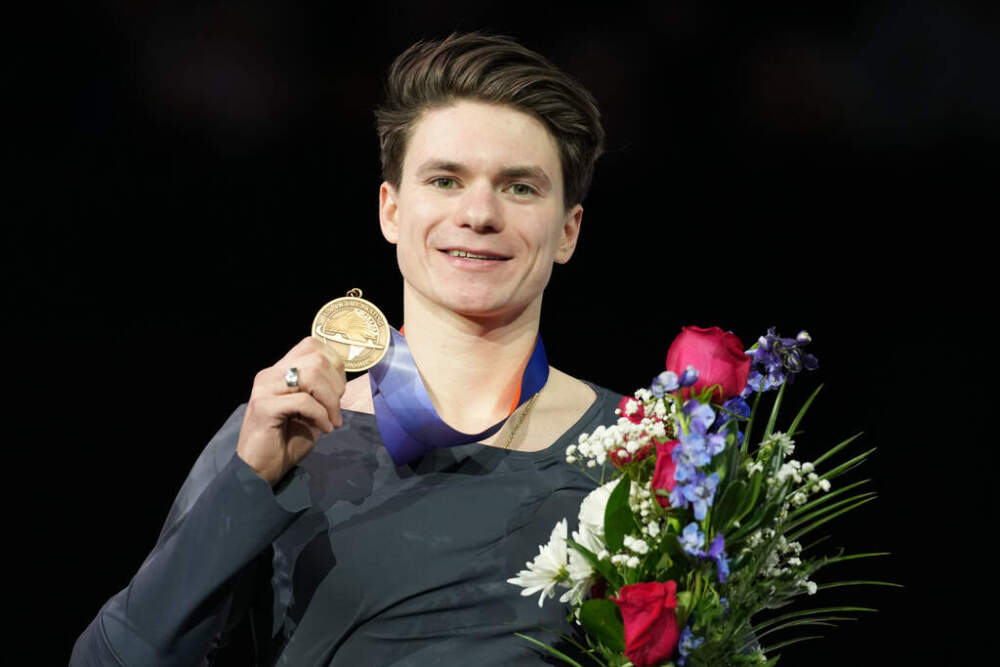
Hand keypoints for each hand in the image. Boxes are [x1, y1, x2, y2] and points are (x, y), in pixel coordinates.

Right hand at [236, 336, 345, 484]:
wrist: (260, 470)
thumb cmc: (287, 440)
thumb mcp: (311, 410)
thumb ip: (322, 391)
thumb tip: (342, 378)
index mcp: (280, 371)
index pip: (312, 345)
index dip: (334, 365)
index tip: (339, 392)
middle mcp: (270, 374)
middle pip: (316, 358)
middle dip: (336, 384)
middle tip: (336, 410)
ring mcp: (265, 388)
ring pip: (311, 375)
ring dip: (330, 400)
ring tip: (332, 420)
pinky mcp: (264, 406)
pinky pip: (303, 400)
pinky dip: (321, 415)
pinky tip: (324, 429)